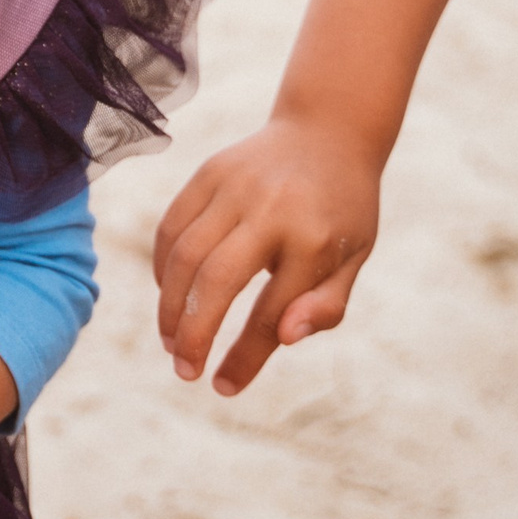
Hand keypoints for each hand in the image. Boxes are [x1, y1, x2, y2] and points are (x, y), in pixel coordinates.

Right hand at [152, 116, 379, 394]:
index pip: (271, 314)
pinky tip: (167, 294)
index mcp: (314, 242)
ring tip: (170, 341)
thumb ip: (326, 305)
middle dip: (193, 334)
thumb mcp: (355, 259)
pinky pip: (172, 226)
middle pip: (215, 283)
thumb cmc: (343, 209)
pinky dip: (162, 265)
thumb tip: (285, 339)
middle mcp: (270, 212)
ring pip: (184, 255)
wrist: (328, 130)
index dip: (244, 358)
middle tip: (183, 370)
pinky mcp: (209, 172)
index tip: (222, 388)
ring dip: (169, 306)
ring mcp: (234, 187)